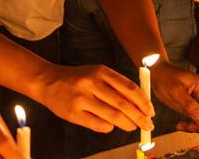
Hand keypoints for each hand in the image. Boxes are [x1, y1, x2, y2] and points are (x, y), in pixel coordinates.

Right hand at [35, 63, 152, 133]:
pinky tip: (111, 125)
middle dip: (140, 117)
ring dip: (127, 124)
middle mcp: (91, 83)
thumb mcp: (97, 73)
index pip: (129, 88)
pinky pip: (99, 125)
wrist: (48, 81)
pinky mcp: (73, 113)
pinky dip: (109, 127)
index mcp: (101, 71)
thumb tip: (141, 105)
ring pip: (113, 117)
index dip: (143, 102)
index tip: (151, 112)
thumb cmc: (78, 79)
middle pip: (123, 104)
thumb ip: (117, 86)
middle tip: (147, 125)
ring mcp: (81, 99)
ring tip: (132, 127)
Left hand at [150, 62, 198, 133]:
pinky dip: (190, 124)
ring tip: (181, 126)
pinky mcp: (192, 105)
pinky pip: (196, 118)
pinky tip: (180, 124)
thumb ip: (191, 107)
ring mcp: (198, 99)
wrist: (156, 74)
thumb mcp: (177, 92)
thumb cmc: (165, 78)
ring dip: (193, 126)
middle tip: (186, 127)